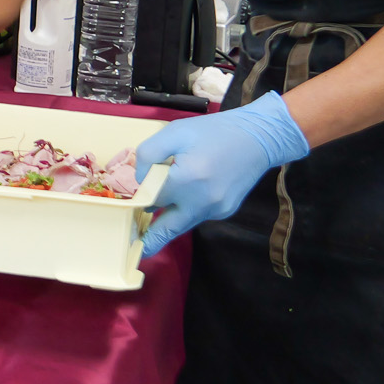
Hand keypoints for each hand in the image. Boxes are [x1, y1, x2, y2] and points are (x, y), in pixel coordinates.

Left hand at [136, 92, 309, 259]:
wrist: (259, 137)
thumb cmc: (214, 132)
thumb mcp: (175, 132)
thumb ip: (149, 154)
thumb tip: (138, 178)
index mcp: (187, 180)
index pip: (150, 199)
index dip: (136, 199)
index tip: (124, 204)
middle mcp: (202, 202)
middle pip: (167, 229)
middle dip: (149, 241)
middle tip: (132, 252)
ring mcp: (216, 210)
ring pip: (183, 223)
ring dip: (166, 223)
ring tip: (146, 226)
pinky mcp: (225, 211)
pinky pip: (197, 216)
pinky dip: (185, 211)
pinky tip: (180, 199)